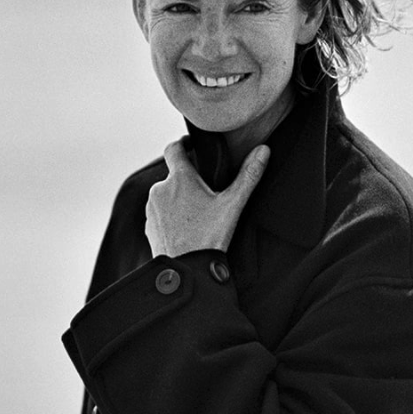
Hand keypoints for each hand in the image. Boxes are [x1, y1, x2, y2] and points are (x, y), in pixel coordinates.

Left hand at [145, 140, 269, 257]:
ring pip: (166, 194)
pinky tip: (186, 226)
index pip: (173, 149)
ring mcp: (151, 208)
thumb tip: (263, 149)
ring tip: (197, 213)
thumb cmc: (209, 237)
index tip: (190, 144)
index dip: (182, 143)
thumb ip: (248, 175)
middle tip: (206, 192)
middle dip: (187, 180)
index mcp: (179, 179)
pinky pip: (160, 212)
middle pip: (173, 175)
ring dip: (178, 198)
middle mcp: (160, 189)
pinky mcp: (149, 225)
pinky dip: (170, 215)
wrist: (187, 270)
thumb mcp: (233, 205)